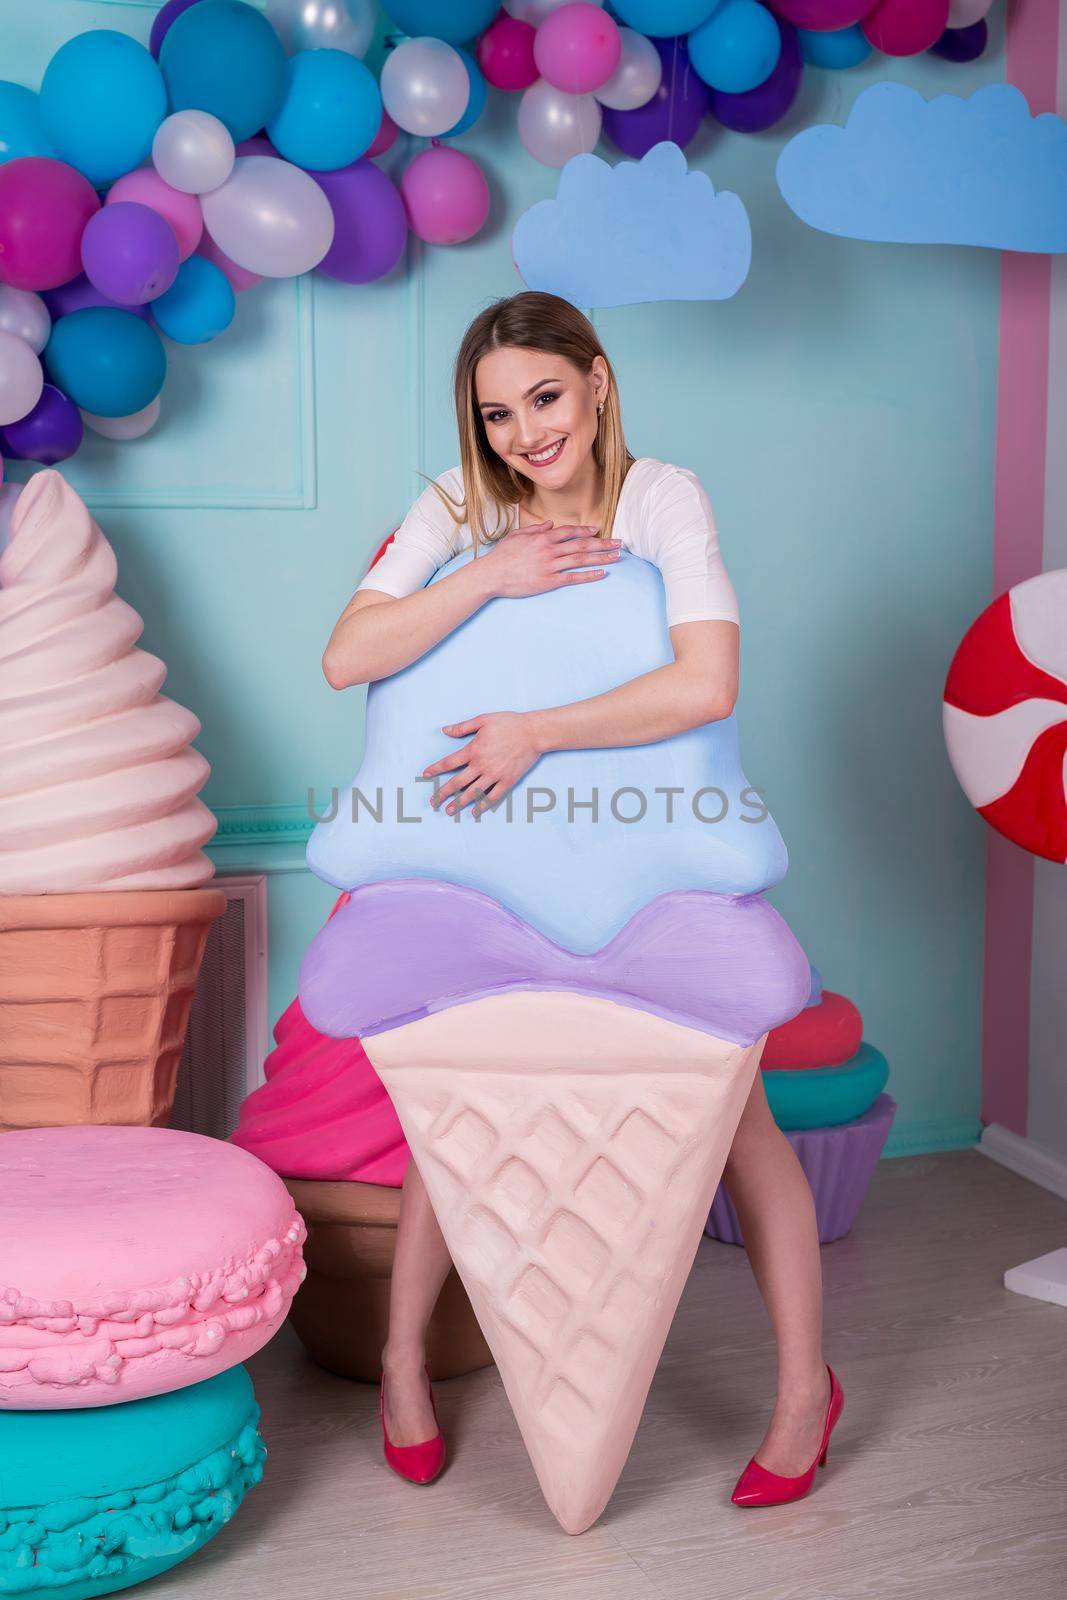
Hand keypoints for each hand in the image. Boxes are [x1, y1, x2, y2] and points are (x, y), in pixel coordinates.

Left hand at [422, 711, 543, 816]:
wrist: (533, 732)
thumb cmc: (509, 723)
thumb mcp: (483, 720)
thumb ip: (463, 727)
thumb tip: (445, 730)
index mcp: (473, 750)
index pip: (448, 763)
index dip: (435, 770)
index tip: (426, 775)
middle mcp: (481, 766)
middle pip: (456, 783)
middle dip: (442, 794)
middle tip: (433, 803)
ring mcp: (494, 775)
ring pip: (472, 793)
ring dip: (458, 803)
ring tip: (448, 811)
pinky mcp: (507, 781)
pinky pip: (492, 797)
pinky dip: (482, 806)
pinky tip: (474, 812)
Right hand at [480, 521, 620, 599]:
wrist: (491, 575)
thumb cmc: (502, 556)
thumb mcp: (517, 536)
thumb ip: (535, 529)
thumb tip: (550, 524)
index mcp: (542, 537)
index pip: (569, 531)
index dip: (585, 531)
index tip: (598, 531)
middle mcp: (549, 549)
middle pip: (581, 544)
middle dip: (602, 543)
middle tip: (619, 543)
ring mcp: (550, 565)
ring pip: (580, 559)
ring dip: (601, 558)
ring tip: (616, 557)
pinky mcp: (548, 581)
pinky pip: (573, 577)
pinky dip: (588, 575)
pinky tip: (601, 574)